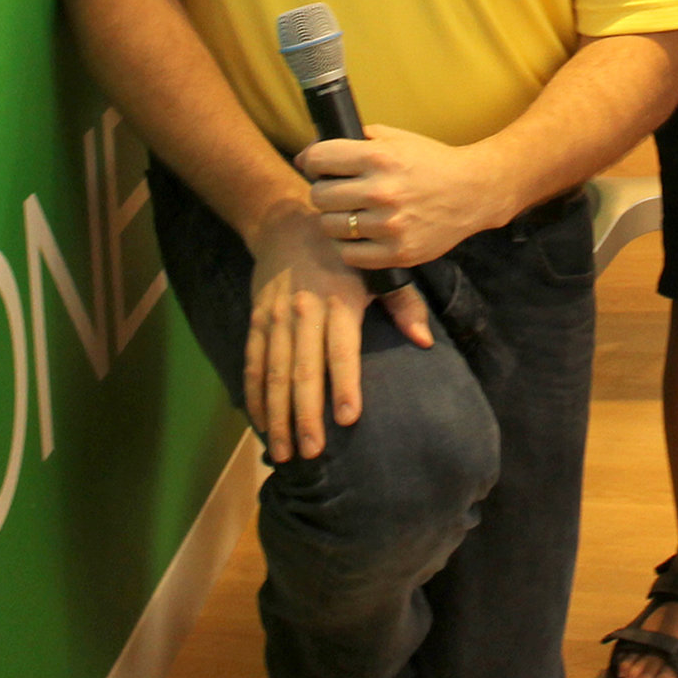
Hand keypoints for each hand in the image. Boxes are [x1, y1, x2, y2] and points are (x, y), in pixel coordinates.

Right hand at [243, 204, 433, 457]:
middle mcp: (304, 312)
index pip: (341, 350)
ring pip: (273, 372)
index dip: (345, 383)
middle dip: (305, 413)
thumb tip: (424, 342)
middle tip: (311, 451)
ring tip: (283, 450)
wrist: (285, 226)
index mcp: (339, 302)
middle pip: (303, 370)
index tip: (349, 418)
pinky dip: (254, 395)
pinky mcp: (256, 321)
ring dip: (277, 413)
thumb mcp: (378, 271)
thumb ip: (403, 305)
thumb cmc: (343, 256)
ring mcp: (276, 319)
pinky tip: (260, 423)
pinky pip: (253, 362)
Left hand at [298, 126, 510, 270]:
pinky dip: (349, 246)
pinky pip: (349, 254)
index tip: (321, 167)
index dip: (314, 162)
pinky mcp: (399, 253)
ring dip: (335, 220)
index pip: (318, 160)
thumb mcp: (395, 139)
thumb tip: (305, 157)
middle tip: (339, 192)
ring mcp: (390, 226)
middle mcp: (382, 192)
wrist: (473, 192)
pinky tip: (360, 234)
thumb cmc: (430, 162)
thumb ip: (353, 140)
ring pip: (330, 227)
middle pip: (319, 196)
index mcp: (379, 158)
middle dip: (324, 191)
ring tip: (350, 213)